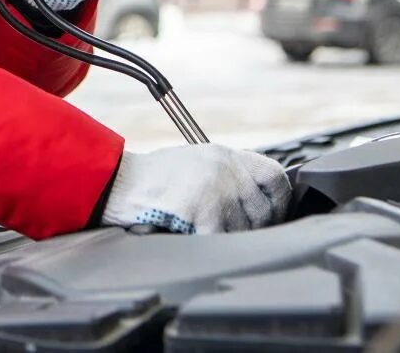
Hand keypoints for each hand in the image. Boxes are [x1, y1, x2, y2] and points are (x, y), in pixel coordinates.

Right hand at [100, 145, 291, 233]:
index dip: (279, 201)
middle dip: (251, 228)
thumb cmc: (153, 178)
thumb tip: (256, 203)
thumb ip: (228, 176)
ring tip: (202, 231)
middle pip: (262, 210)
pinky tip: (195, 238)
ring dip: (227, 238)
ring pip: (244, 230)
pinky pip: (223, 240)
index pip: (275, 176)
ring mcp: (217, 188)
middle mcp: (227, 168)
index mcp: (227, 155)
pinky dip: (211, 244)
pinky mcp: (204, 209)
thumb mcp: (196, 163)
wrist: (119, 182)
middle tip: (228, 231)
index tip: (273, 215)